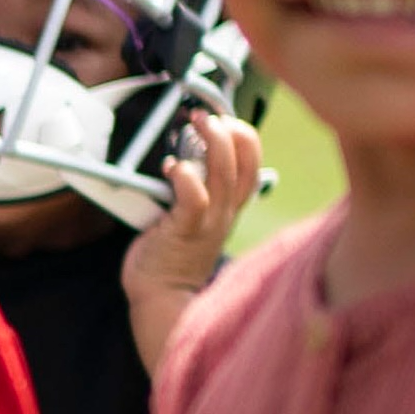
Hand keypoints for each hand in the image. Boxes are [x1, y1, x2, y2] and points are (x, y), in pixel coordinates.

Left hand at [120, 112, 260, 366]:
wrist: (162, 298)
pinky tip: (171, 166)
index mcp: (229, 209)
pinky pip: (194, 198)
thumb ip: (194, 192)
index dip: (245, 140)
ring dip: (212, 143)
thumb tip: (182, 158)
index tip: (226, 120)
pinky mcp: (184, 231)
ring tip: (196, 123)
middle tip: (209, 116)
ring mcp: (208, 222)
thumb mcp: (192, 220)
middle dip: (233, 132)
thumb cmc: (171, 257)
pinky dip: (185, 177)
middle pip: (245, 166)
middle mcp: (225, 214)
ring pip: (223, 175)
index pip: (252, 169)